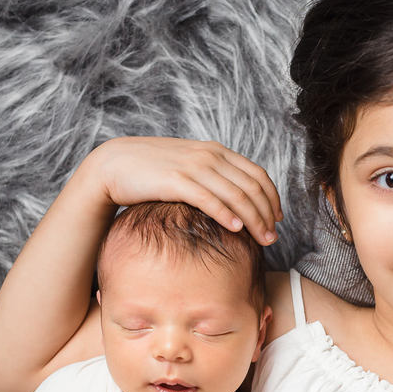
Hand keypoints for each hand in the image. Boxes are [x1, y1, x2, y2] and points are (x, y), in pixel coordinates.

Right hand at [88, 137, 282, 244]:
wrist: (115, 164)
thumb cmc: (153, 172)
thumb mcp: (189, 167)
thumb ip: (213, 177)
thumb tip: (234, 198)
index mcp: (216, 152)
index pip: (257, 174)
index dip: (272, 198)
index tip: (278, 219)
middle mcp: (209, 156)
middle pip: (251, 187)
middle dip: (267, 214)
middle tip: (273, 238)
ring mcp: (193, 167)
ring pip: (236, 195)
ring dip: (254, 220)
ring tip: (262, 240)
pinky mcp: (176, 181)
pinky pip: (209, 199)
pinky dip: (226, 214)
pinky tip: (237, 230)